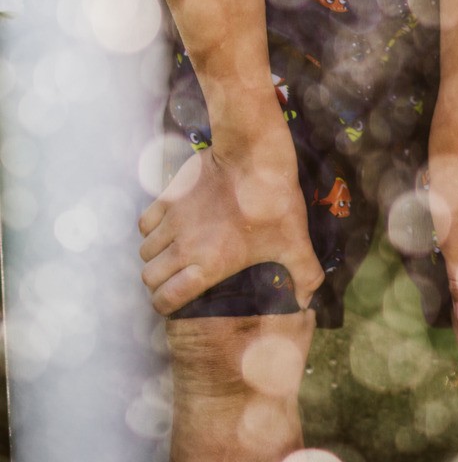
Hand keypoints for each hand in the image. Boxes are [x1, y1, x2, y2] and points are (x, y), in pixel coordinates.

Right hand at [138, 135, 323, 316]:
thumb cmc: (274, 202)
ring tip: (172, 252)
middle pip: (149, 277)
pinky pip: (144, 223)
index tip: (174, 301)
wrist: (255, 156)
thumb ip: (304, 273)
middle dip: (158, 281)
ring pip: (145, 251)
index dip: (165, 305)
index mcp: (207, 266)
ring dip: (155, 255)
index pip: (165, 300)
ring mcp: (172, 222)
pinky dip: (151, 229)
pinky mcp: (168, 197)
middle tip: (174, 275)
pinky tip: (168, 226)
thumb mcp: (294, 241)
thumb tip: (308, 299)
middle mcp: (183, 248)